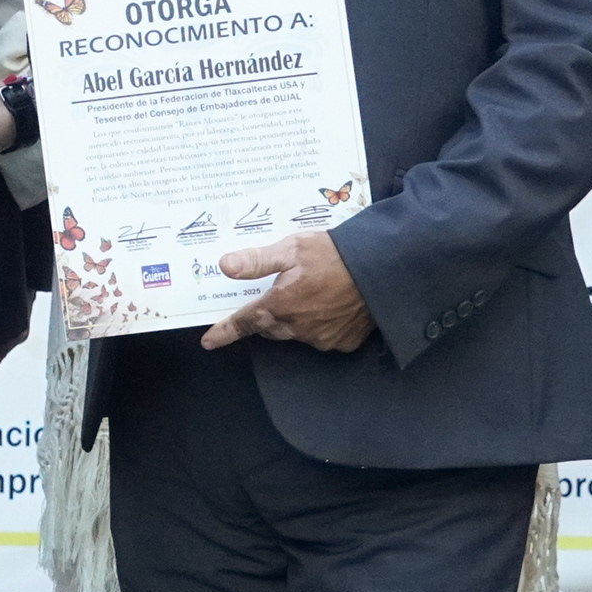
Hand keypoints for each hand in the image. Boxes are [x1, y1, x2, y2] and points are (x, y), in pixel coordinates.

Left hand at [201, 228, 373, 352]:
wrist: (382, 269)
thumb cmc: (335, 254)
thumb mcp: (292, 248)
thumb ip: (257, 260)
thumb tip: (225, 266)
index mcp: (279, 306)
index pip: (244, 323)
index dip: (224, 332)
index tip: (209, 341)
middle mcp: (296, 328)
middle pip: (270, 328)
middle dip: (267, 316)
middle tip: (278, 294)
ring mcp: (320, 339)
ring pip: (295, 333)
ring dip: (295, 319)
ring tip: (313, 293)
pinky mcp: (342, 342)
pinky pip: (322, 337)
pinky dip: (321, 325)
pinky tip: (332, 305)